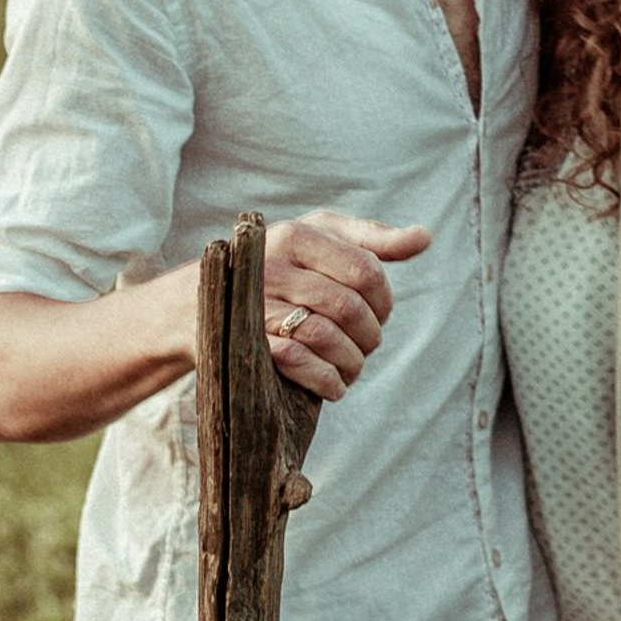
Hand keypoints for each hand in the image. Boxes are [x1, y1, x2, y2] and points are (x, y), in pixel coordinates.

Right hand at [262, 212, 433, 400]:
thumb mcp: (318, 240)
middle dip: (369, 336)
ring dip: (351, 363)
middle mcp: (272, 265)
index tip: (379, 315)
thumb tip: (424, 237)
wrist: (195, 303)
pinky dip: (326, 380)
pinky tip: (333, 385)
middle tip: (366, 347)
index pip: (365, 270)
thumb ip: (370, 240)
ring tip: (352, 370)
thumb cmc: (275, 267)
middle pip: (349, 307)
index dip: (383, 301)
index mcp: (297, 235)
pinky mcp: (244, 342)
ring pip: (326, 336)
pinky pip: (299, 362)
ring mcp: (254, 305)